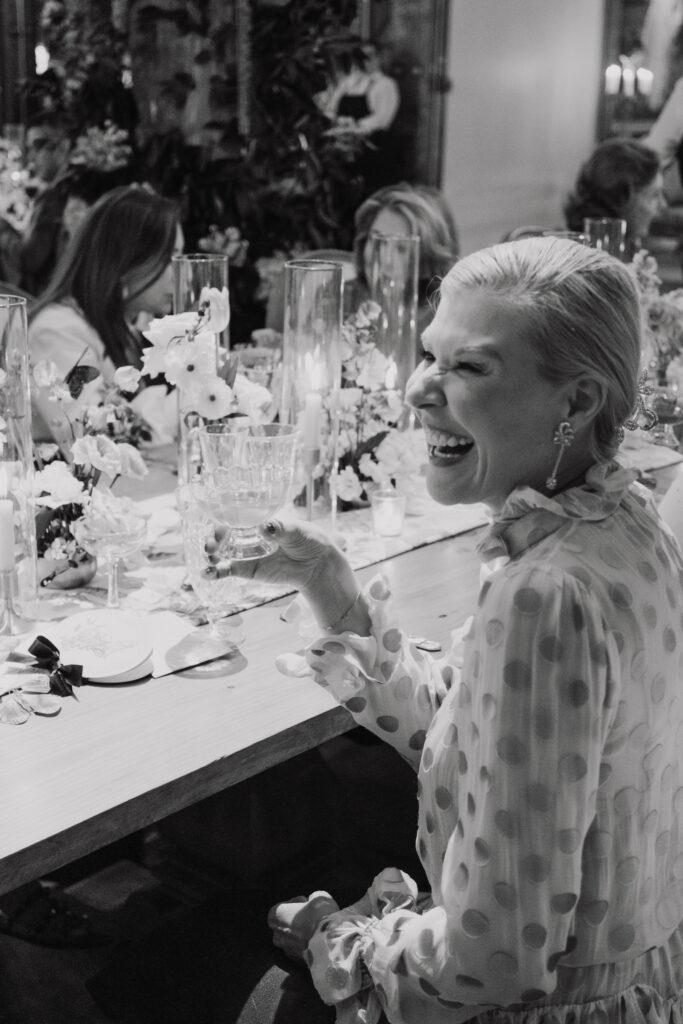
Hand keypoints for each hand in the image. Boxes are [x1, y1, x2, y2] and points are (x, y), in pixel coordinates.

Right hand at [205, 518, 349, 594]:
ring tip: (210, 556)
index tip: (220, 526)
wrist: (317, 564)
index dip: (223, 519)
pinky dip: (215, 572)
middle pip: (223, 534)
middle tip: (212, 544)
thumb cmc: (308, 539)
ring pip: (221, 551)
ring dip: (210, 553)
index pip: (235, 515)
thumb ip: (280, 528)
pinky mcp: (247, 570)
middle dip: (213, 538)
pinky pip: (226, 570)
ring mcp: (246, 552)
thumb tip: (265, 527)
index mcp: (258, 520)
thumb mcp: (297, 530)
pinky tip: (207, 573)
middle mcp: (248, 534)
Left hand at [268, 891, 339, 960]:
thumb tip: (313, 901)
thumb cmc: (319, 915)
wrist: (330, 942)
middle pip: (282, 926)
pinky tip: (319, 941)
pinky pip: (300, 952)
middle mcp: (278, 934)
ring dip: (300, 935)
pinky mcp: (298, 962)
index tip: (305, 902)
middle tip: (309, 916)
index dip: (293, 904)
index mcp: (277, 916)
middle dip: (294, 921)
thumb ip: (312, 899)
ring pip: (290, 941)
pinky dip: (307, 946)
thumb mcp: (319, 897)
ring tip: (315, 929)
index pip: (279, 908)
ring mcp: (287, 950)